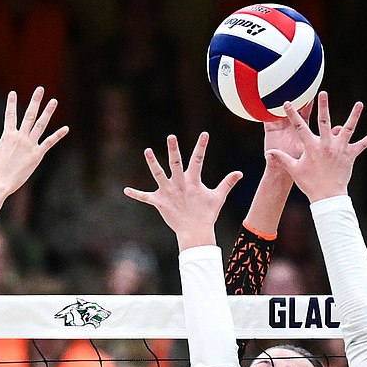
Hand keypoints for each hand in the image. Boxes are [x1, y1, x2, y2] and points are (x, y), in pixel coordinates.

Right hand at [0, 87, 68, 222]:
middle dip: (35, 100)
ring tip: (54, 100)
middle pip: (29, 115)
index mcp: (7, 135)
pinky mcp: (37, 155)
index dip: (11, 103)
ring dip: (48, 112)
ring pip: (41, 125)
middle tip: (40, 88)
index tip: (13, 92)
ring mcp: (29, 145)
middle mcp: (20, 137)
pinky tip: (66, 128)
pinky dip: (58, 135)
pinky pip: (49, 142)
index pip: (10, 115)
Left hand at [124, 132, 241, 250]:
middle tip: (171, 137)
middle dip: (173, 150)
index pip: (198, 160)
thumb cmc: (207, 214)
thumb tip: (240, 173)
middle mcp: (180, 184)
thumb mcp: (218, 197)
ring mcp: (169, 193)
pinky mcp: (160, 203)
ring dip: (153, 163)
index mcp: (193, 182)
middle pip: (176, 164)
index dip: (201, 146)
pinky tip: (125, 190)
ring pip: (159, 175)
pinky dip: (136, 194)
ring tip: (147, 151)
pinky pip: (146, 198)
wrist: (195, 232)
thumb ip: (227, 183)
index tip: (205, 133)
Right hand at [266, 91, 366, 202]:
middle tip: (323, 92)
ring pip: (348, 129)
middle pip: (325, 121)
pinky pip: (362, 145)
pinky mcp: (350, 155)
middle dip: (323, 106)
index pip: (299, 127)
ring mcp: (340, 149)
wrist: (327, 196)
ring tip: (359, 103)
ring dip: (354, 116)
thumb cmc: (310, 183)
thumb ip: (282, 158)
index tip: (288, 103)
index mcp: (312, 147)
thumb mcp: (294, 169)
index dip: (292, 114)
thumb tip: (268, 153)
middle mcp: (326, 145)